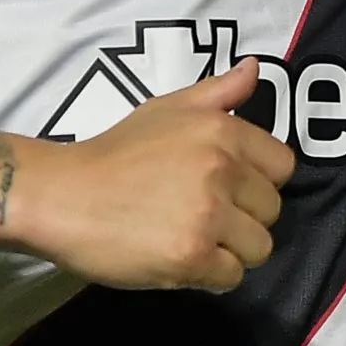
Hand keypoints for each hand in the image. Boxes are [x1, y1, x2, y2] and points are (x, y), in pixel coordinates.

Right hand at [21, 62, 296, 291]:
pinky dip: (209, 275)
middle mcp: (221, 168)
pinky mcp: (192, 255)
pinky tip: (178, 257)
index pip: (283, 166)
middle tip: (199, 214)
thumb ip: (218, 92)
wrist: (62, 196)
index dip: (257, 180)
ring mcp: (208, 214)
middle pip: (272, 210)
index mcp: (221, 130)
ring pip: (259, 248)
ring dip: (230, 250)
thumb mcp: (166, 108)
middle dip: (243, 217)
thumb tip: (255, 68)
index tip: (225, 186)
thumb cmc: (114, 152)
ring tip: (190, 237)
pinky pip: (232, 277)